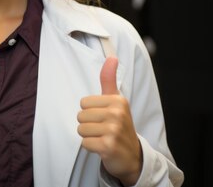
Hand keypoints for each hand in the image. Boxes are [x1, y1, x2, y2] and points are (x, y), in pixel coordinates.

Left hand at [77, 57, 141, 185]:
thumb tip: (112, 57)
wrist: (132, 156)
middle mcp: (117, 113)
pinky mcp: (108, 146)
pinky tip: (103, 147)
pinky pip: (84, 143)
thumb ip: (109, 79)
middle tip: (103, 129)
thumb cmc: (119, 125)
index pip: (83, 102)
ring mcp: (113, 130)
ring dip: (89, 136)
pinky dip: (91, 148)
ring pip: (81, 130)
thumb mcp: (116, 101)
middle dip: (89, 125)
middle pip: (80, 116)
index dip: (90, 112)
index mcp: (118, 100)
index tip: (104, 117)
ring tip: (103, 137)